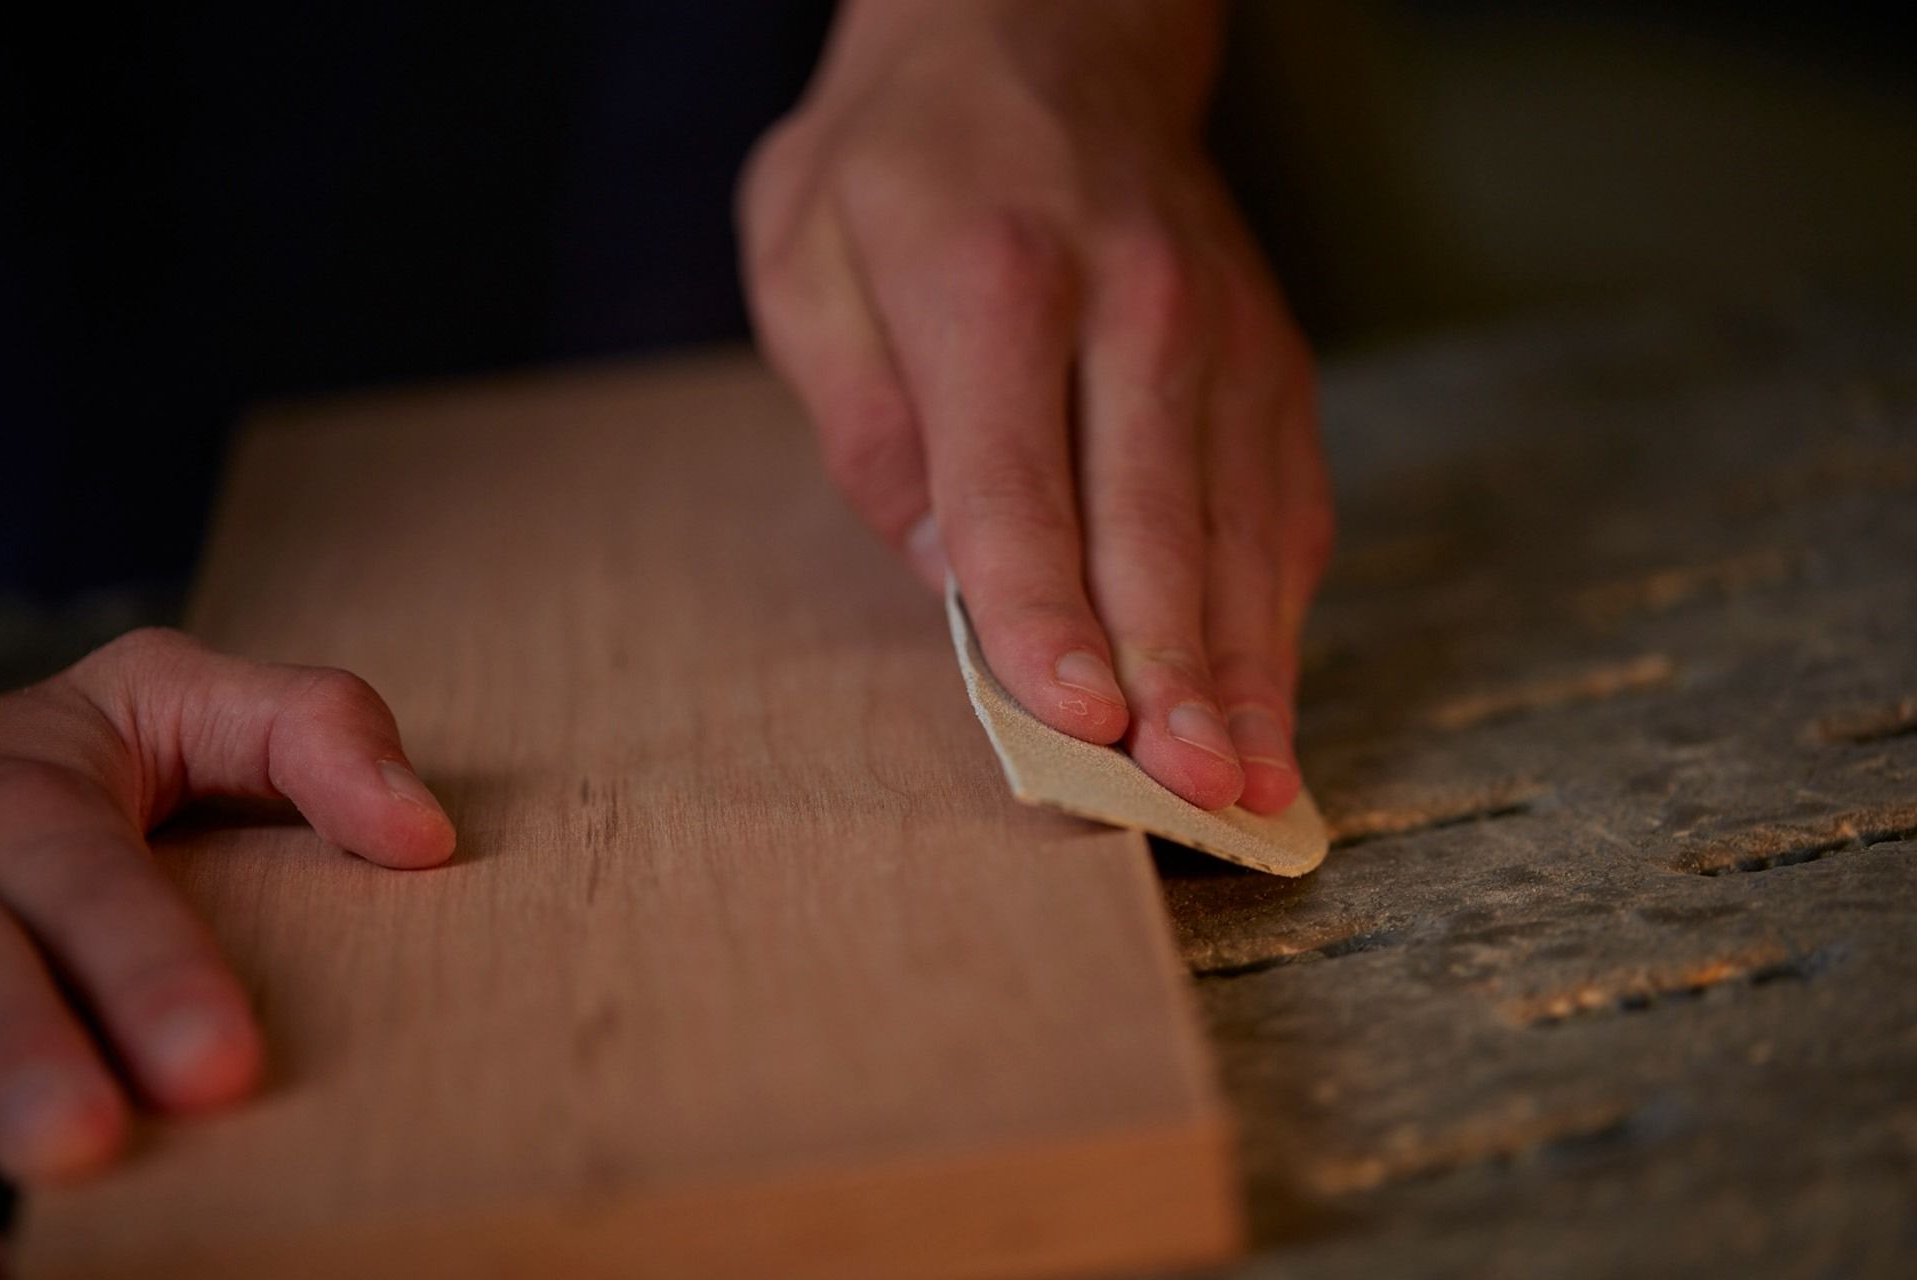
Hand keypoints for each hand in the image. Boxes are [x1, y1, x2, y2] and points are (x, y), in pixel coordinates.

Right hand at [0, 629, 453, 1181]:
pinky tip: (18, 1241)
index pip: (83, 873)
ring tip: (52, 1193)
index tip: (221, 1067)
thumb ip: (312, 732)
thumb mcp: (199, 700)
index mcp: (29, 783)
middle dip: (27, 1053)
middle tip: (88, 1141)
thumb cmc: (115, 753)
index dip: (145, 967)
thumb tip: (424, 839)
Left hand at [739, 0, 1332, 812]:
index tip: (1072, 719)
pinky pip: (1284, 501)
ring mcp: (1222, 330)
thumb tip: (943, 571)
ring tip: (1249, 786)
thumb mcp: (809, 256)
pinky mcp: (1270, 358)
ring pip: (1240, 525)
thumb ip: (866, 420)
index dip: (1043, 611)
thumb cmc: (904, 163)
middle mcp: (1133, 299)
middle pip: (1154, 517)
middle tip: (1190, 796)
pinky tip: (1268, 697)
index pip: (1017, 479)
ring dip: (1246, 668)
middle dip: (1172, 672)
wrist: (1049, 28)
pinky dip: (1278, 609)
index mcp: (991, 275)